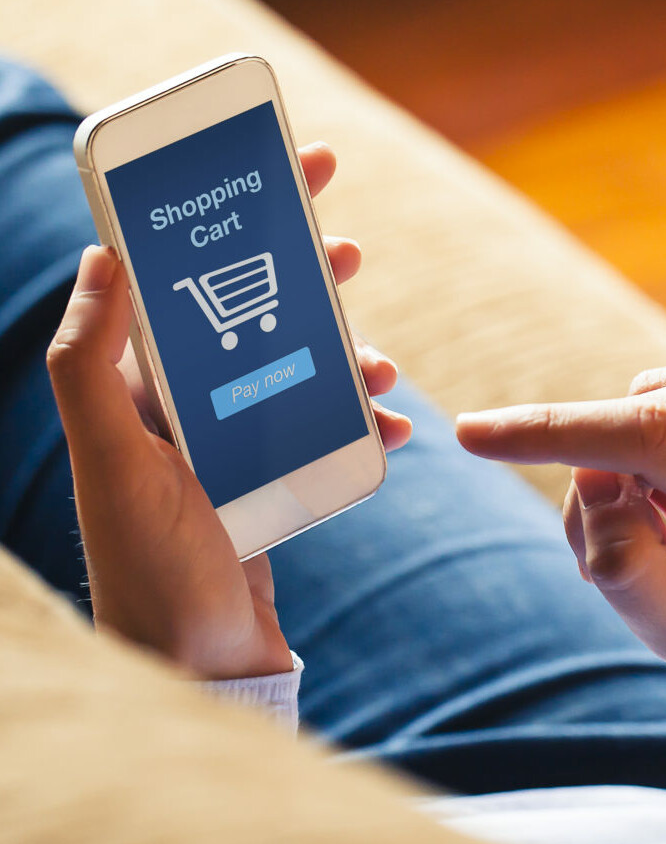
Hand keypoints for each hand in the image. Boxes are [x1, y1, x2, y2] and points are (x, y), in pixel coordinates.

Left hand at [47, 143, 411, 680]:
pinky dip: (363, 425)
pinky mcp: (269, 489)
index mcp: (136, 393)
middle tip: (345, 244)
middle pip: (249, 318)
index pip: (179, 283)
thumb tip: (101, 258)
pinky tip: (395, 428)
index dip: (224, 223)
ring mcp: (229, 451)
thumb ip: (91, 365)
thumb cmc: (153, 571)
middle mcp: (180, 413)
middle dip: (298, 276)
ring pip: (297, 374)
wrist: (200, 668)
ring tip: (380, 358)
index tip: (275, 175)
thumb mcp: (115, 463)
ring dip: (342, 354)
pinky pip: (324, 436)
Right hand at [456, 344, 665, 701]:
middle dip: (602, 485)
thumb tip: (593, 479)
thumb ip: (627, 575)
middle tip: (629, 547)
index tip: (475, 434)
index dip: (559, 433)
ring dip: (633, 462)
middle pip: (642, 430)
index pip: (657, 442)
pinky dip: (660, 432)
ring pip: (650, 402)